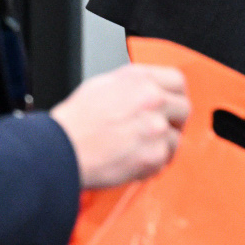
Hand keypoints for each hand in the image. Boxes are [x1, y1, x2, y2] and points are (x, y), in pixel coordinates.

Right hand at [49, 63, 190, 188]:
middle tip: (157, 131)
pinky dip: (150, 166)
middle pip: (184, 109)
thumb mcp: (102, 85)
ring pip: (175, 139)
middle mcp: (152, 99)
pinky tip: (131, 161)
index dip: (175, 96)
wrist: (60, 150)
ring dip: (160, 146)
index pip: (178, 81)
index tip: (172, 106)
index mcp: (140, 79)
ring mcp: (156, 127)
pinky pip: (163, 162)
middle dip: (173, 122)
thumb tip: (146, 91)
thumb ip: (132, 86)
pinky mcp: (154, 154)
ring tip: (136, 150)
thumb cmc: (74, 122)